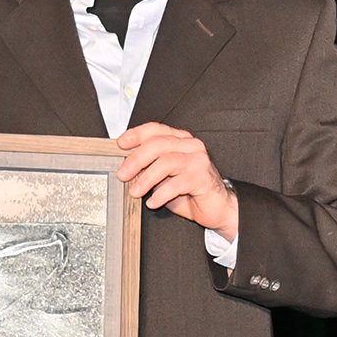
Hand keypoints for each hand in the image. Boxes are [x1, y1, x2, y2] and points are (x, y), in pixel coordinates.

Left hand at [114, 122, 237, 238]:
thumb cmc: (189, 191)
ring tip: (135, 192)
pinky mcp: (203, 178)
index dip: (136, 134)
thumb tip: (125, 166)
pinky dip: (161, 194)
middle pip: (158, 144)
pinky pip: (177, 184)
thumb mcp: (164, 176)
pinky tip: (153, 202)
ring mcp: (198, 161)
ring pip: (166, 163)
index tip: (120, 144)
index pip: (156, 129)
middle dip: (136, 159)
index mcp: (181, 140)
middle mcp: (191, 146)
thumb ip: (149, 166)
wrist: (216, 207)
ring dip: (146, 179)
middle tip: (123, 175)